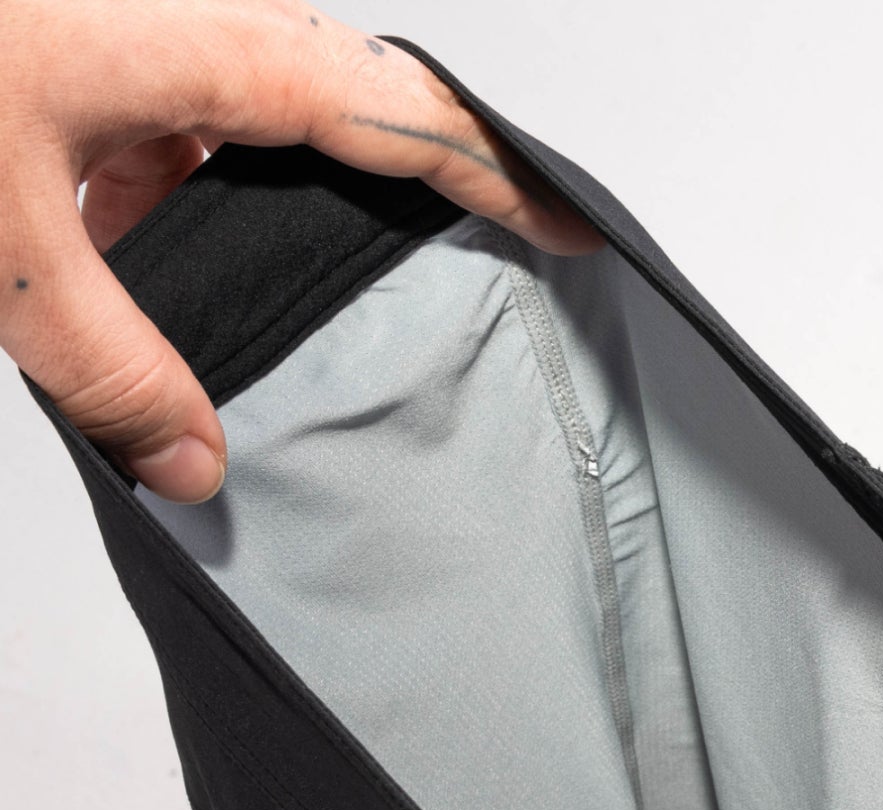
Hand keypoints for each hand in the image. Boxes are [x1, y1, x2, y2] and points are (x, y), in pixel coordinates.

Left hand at [0, 0, 598, 500]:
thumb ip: (105, 366)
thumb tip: (195, 468)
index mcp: (190, 36)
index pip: (396, 109)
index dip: (499, 175)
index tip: (576, 231)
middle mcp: (179, 16)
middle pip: (354, 94)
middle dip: (430, 184)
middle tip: (495, 268)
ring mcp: (131, 28)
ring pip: (266, 112)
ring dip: (298, 211)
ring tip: (339, 307)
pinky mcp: (81, 53)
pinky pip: (184, 123)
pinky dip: (201, 203)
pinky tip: (173, 273)